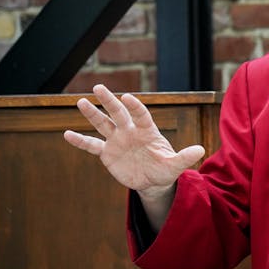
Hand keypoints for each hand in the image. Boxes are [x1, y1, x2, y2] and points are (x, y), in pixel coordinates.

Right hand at [63, 84, 204, 197]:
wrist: (152, 181)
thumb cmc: (165, 169)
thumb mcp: (175, 165)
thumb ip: (185, 157)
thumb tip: (201, 149)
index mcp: (147, 131)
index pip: (140, 115)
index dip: (135, 106)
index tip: (127, 97)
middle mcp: (130, 131)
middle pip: (118, 113)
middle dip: (109, 101)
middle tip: (99, 87)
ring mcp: (117, 141)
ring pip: (103, 124)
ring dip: (92, 114)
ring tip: (81, 102)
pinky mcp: (107, 153)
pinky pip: (91, 145)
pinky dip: (80, 141)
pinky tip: (67, 134)